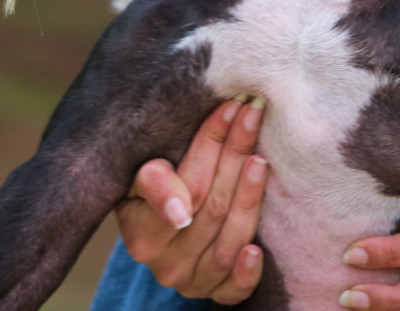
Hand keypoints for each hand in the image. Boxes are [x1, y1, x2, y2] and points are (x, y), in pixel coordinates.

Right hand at [115, 96, 269, 303]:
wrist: (155, 233)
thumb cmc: (149, 192)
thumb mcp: (138, 177)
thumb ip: (153, 181)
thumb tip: (179, 210)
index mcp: (142, 234)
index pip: (187, 184)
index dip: (210, 143)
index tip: (230, 107)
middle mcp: (167, 264)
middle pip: (212, 206)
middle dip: (235, 153)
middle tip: (253, 113)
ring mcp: (193, 282)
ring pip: (228, 240)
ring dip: (249, 196)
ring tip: (261, 158)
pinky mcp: (216, 294)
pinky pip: (234, 292)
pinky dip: (247, 272)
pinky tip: (258, 249)